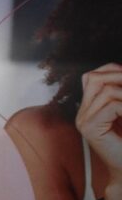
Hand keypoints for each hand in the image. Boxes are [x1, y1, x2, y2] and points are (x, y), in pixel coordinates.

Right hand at [77, 63, 121, 199]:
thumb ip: (119, 95)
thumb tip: (120, 72)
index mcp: (88, 108)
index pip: (92, 76)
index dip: (113, 70)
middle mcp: (82, 113)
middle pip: (94, 78)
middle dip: (120, 77)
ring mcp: (83, 121)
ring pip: (106, 90)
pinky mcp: (90, 129)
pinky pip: (112, 105)